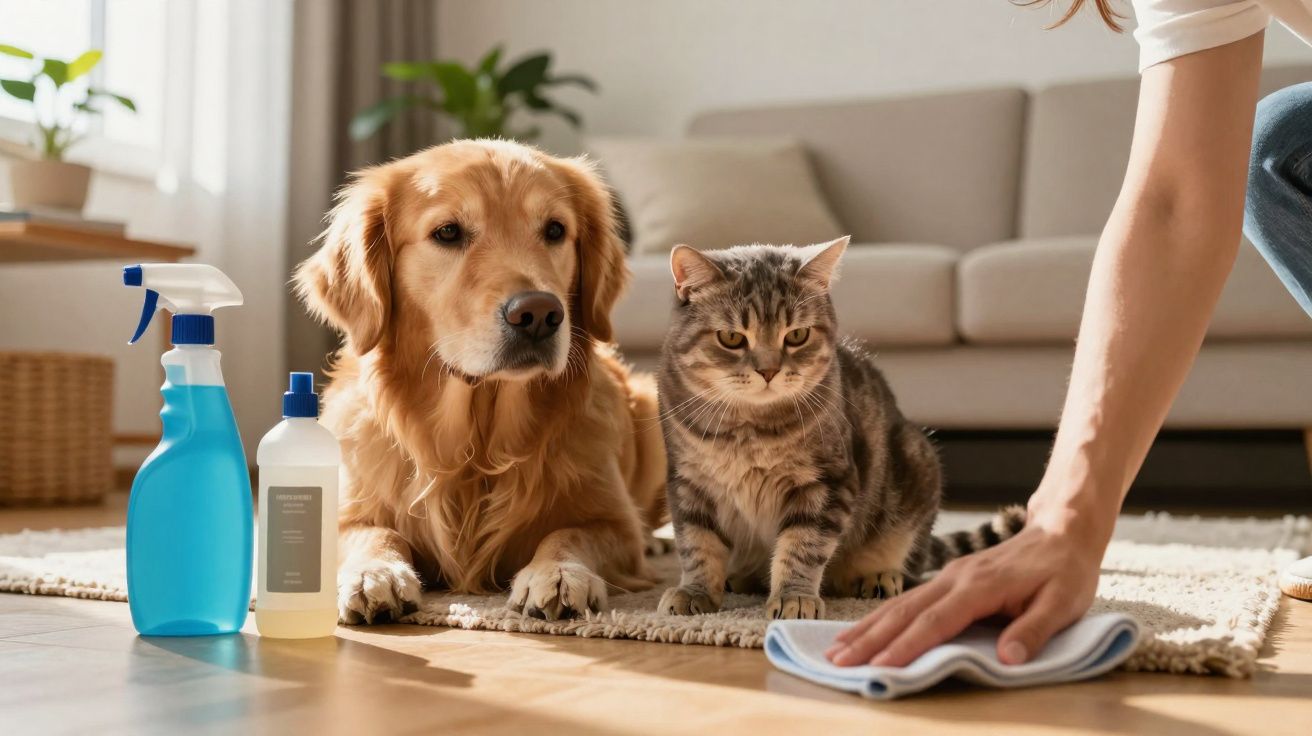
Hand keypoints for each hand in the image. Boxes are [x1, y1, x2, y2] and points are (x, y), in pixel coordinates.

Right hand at [825, 504, 1107, 667]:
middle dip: (870, 639)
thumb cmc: (1065, 572)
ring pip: (899, 604)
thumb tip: (1008, 658)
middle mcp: (956, 578)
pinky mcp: (948, 579)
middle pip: (904, 611)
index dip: (908, 646)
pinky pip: (908, 601)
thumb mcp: (1064, 604)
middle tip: (838, 661)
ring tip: (837, 650)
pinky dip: (881, 617)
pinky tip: (865, 631)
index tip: (882, 667)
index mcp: (980, 586)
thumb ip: (1034, 631)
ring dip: (867, 628)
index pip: (936, 621)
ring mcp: (949, 577)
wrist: (1061, 531)